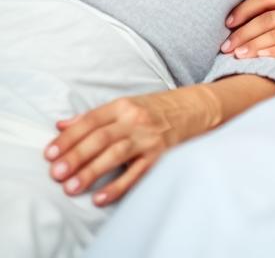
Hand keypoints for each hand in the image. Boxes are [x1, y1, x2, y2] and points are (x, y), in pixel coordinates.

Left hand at [44, 86, 216, 206]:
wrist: (196, 108)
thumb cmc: (156, 109)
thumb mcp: (127, 105)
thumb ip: (94, 117)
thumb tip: (60, 125)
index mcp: (124, 106)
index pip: (91, 121)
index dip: (69, 137)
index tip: (49, 153)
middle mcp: (136, 120)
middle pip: (101, 138)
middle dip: (76, 155)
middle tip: (55, 173)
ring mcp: (149, 138)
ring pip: (116, 154)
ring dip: (92, 171)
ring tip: (71, 187)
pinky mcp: (161, 155)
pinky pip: (137, 173)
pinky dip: (118, 186)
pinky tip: (100, 198)